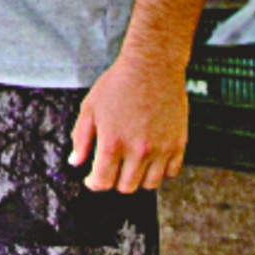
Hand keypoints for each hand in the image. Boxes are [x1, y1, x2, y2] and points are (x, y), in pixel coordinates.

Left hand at [70, 53, 187, 192]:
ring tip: (130, 165)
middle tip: (111, 170)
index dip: (94, 184)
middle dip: (114, 182)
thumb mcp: (89, 108)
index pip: (103, 182)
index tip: (91, 180)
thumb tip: (75, 161)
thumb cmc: (118, 84)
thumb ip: (81, 138)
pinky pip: (171, 172)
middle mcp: (138, 151)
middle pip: (126, 187)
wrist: (152, 67)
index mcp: (113, 143)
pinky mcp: (178, 144)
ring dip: (137, 179)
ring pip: (150, 184)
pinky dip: (160, 171)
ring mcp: (161, 149)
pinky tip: (150, 159)